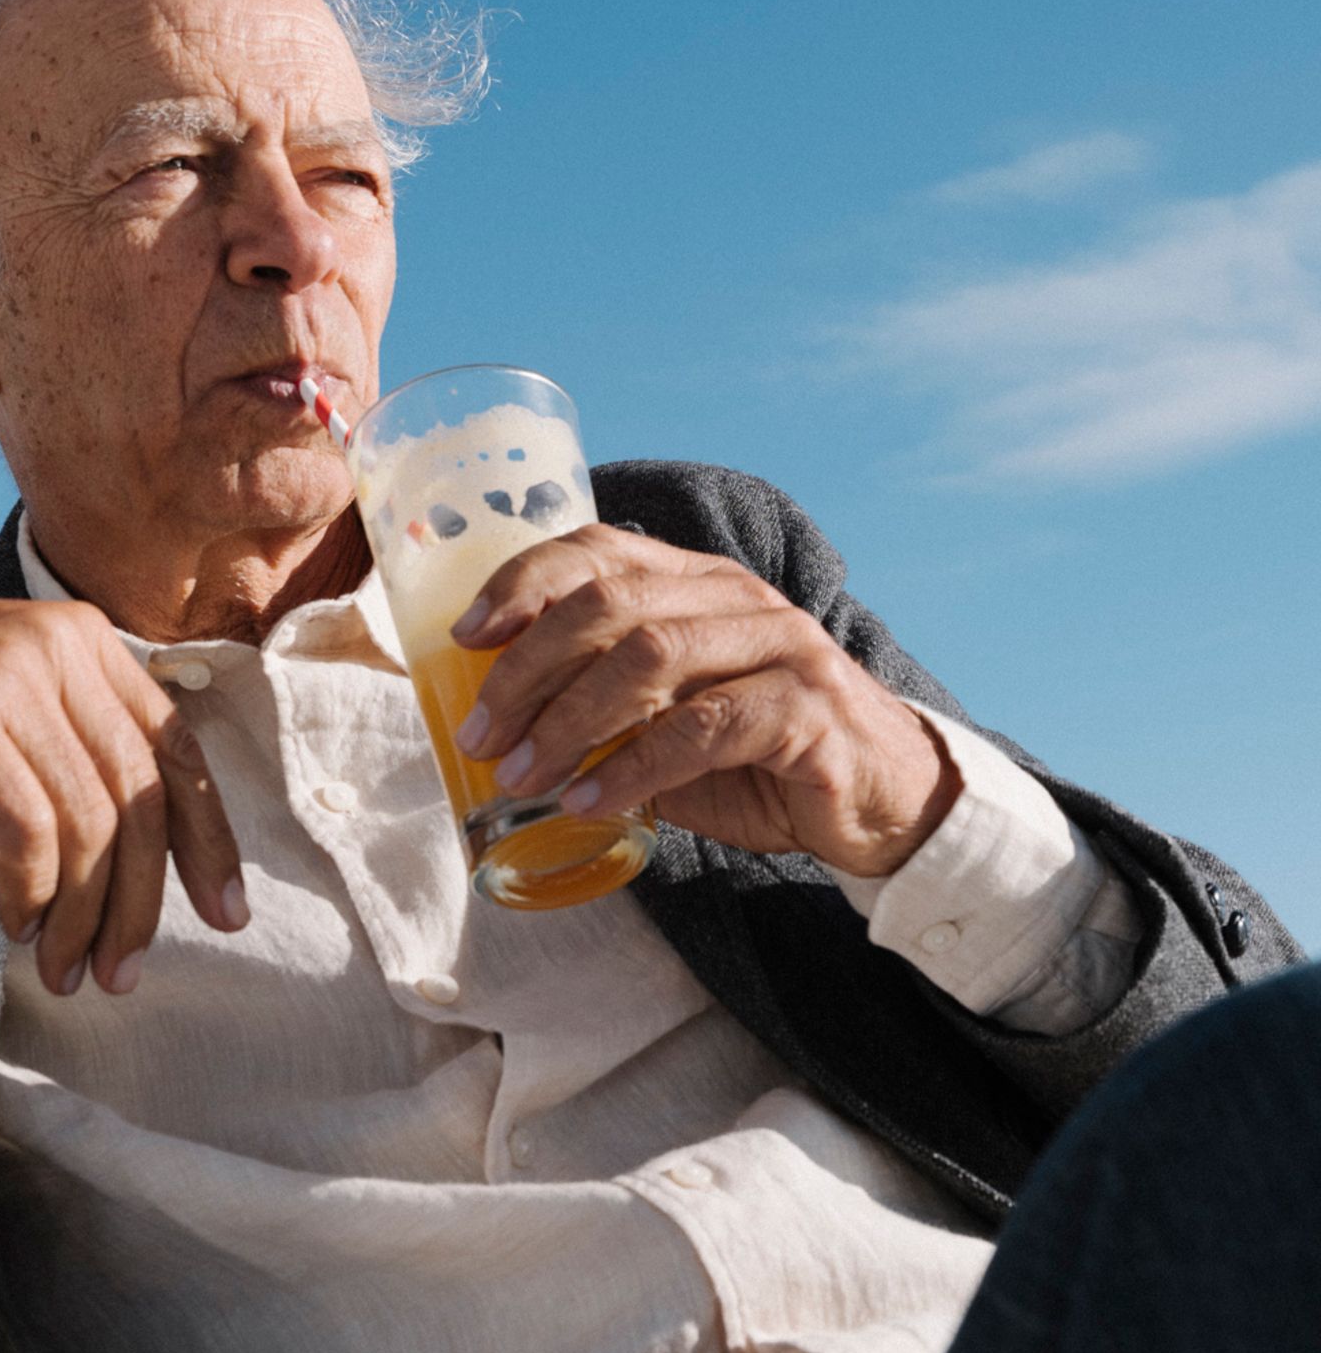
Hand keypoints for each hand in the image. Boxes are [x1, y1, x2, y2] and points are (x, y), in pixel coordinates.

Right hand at [0, 593, 245, 995]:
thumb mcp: (12, 723)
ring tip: (66, 969)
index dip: (209, 841)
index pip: (177, 749)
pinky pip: (26, 833)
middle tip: (124, 971)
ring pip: (89, 824)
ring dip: (81, 916)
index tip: (227, 914)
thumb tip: (138, 884)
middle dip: (142, 901)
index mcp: (90, 644)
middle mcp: (63, 651)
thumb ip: (78, 773)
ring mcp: (13, 682)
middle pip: (141, 797)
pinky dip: (30, 894)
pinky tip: (18, 925)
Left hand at [450, 526, 960, 877]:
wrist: (887, 804)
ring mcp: (780, 646)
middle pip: (609, 603)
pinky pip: (704, 727)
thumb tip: (499, 723)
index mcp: (698, 582)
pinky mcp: (808, 709)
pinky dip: (634, 767)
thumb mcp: (670, 720)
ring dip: (570, 720)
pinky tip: (591, 803)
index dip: (523, 582)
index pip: (598, 548)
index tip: (465, 636)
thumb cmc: (761, 760)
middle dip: (528, 669)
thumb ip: (604, 705)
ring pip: (650, 658)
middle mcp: (737, 598)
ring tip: (523, 775)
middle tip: (480, 735)